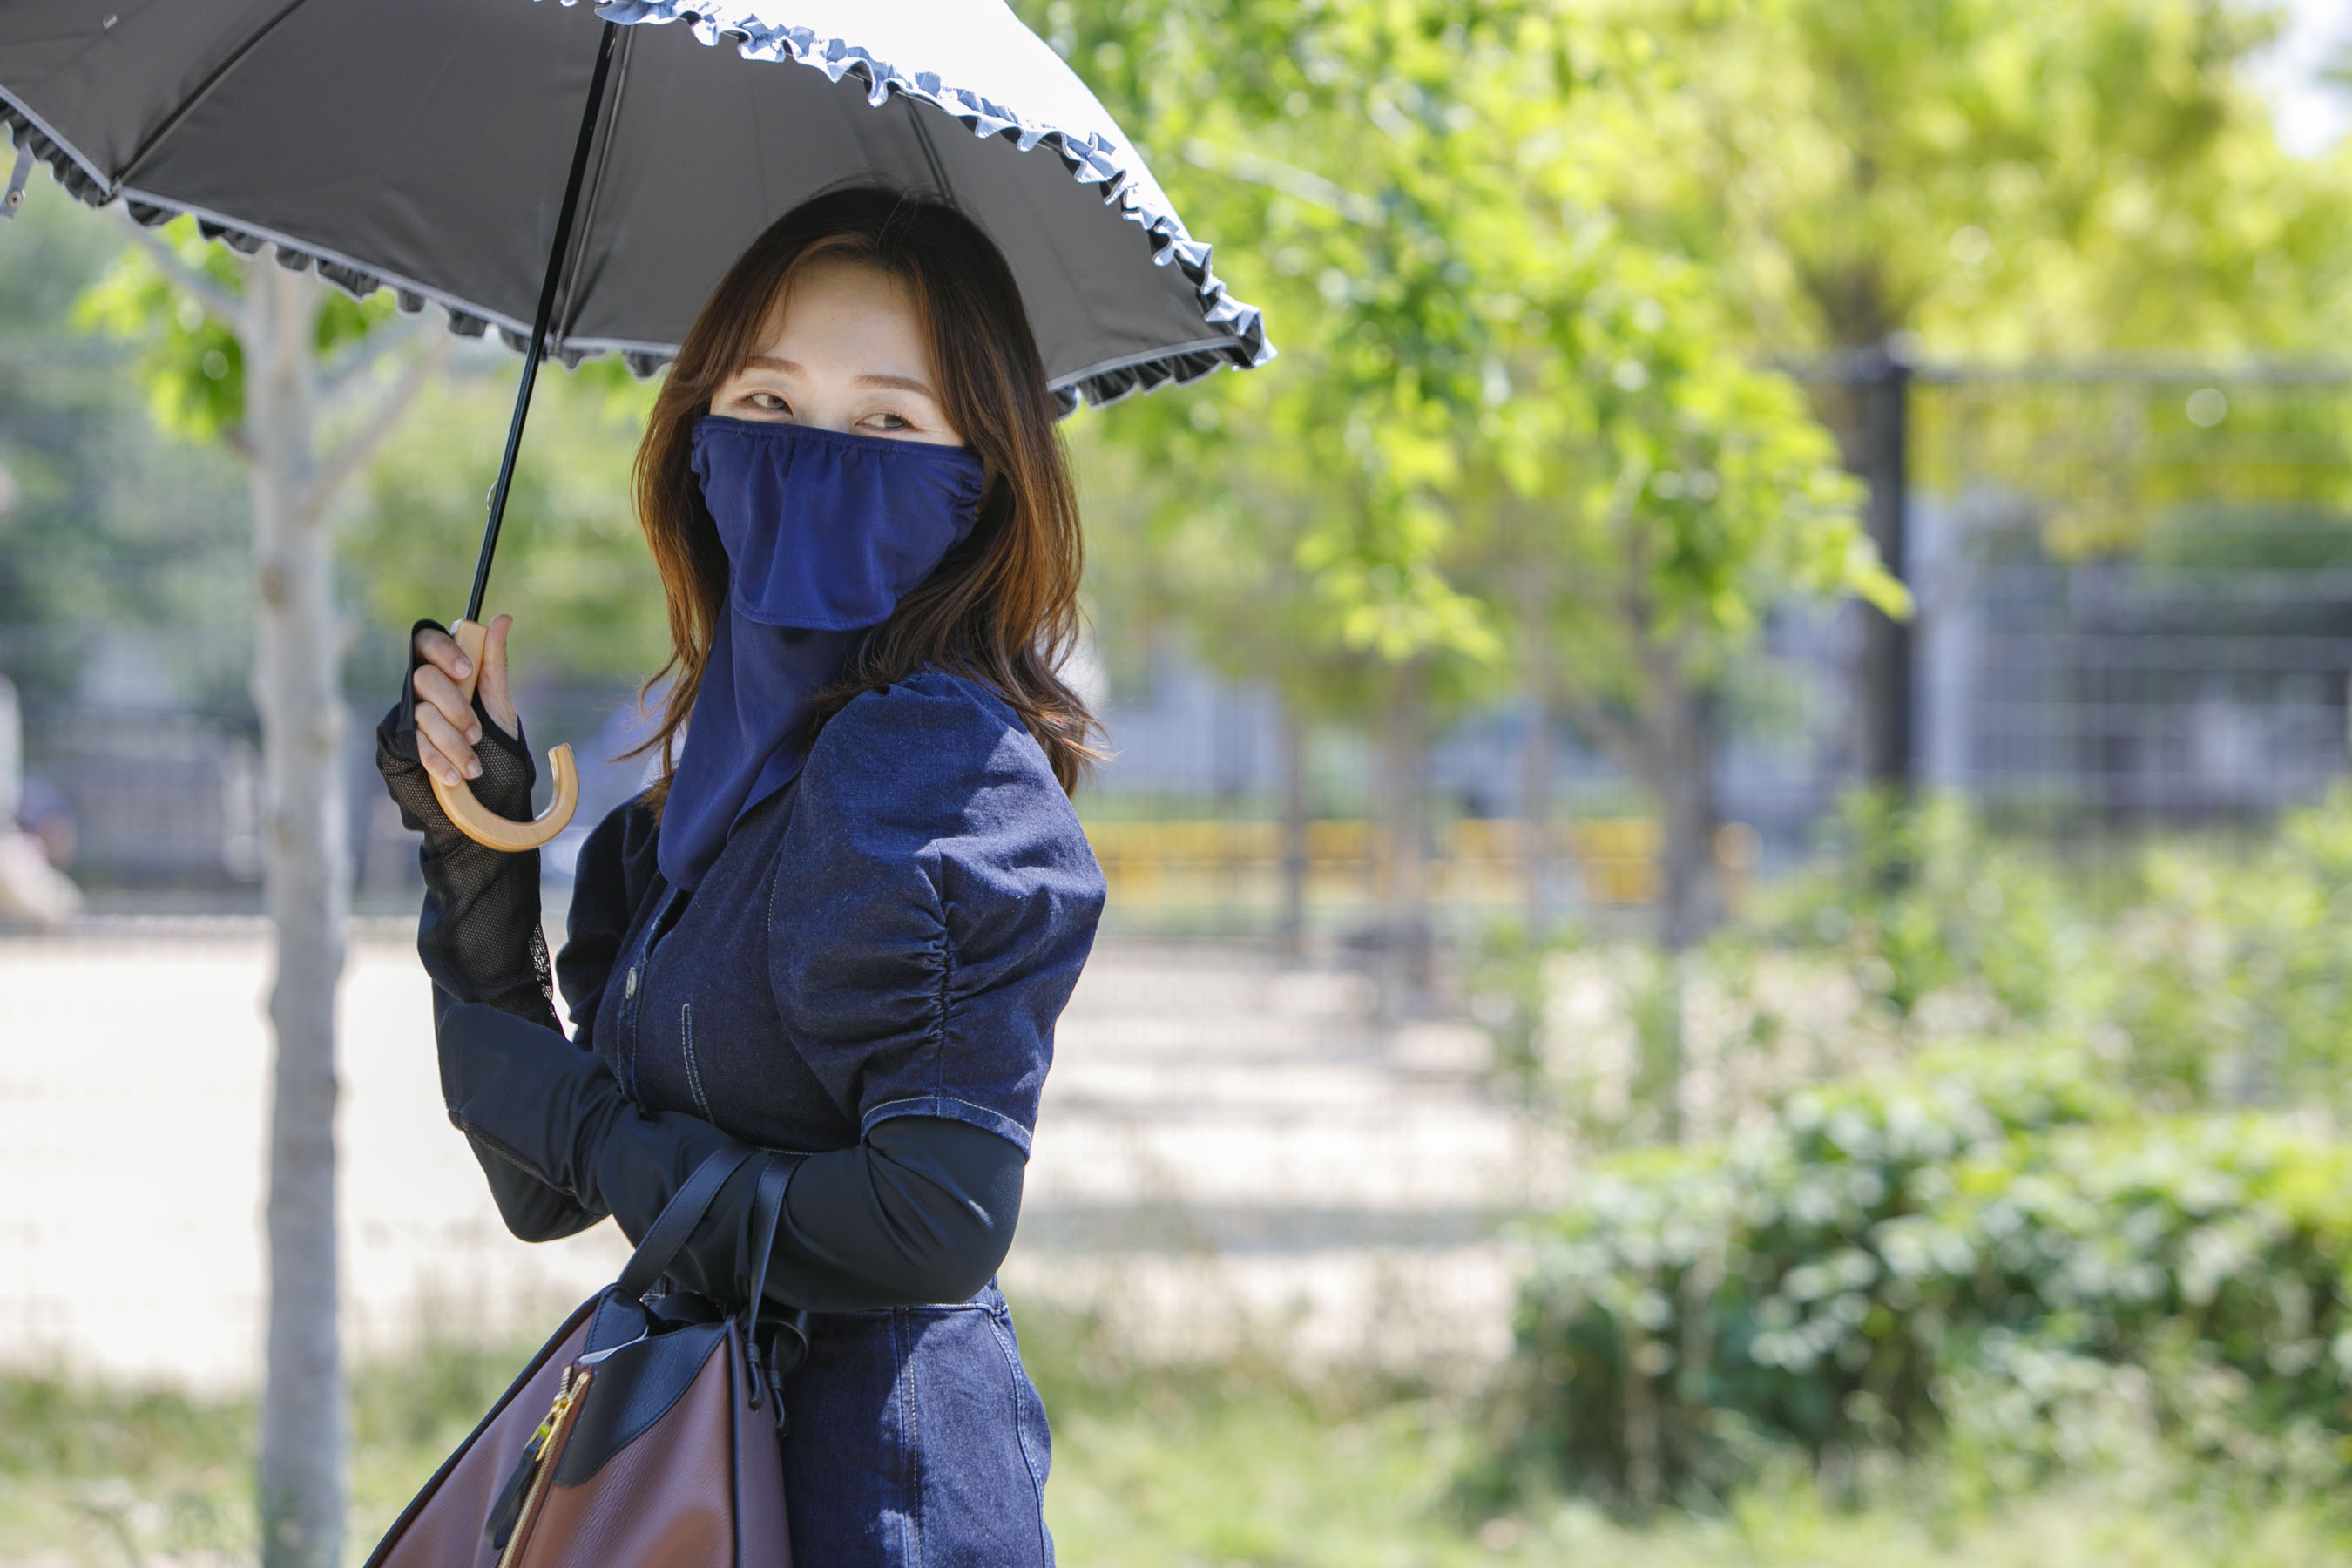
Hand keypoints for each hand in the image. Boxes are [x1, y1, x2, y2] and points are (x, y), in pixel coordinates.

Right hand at [411, 615, 521, 788]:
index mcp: (445, 669)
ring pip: (422, 714)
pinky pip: (415, 744)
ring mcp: (412, 714)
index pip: (428, 642)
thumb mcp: (498, 700)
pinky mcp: (404, 742)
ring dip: (452, 742)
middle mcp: (424, 687)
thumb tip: (503, 619)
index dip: (444, 651)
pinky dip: (437, 761)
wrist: (491, 783)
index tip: (466, 671)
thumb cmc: (494, 735)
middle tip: (477, 733)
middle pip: (424, 678)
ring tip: (474, 765)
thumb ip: (494, 663)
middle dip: (454, 707)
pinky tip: (455, 775)